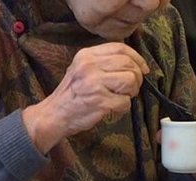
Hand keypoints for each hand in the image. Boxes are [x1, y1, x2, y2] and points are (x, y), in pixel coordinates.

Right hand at [22, 43, 147, 152]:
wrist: (53, 116)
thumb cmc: (70, 96)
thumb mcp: (80, 69)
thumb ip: (101, 62)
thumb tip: (133, 64)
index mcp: (86, 55)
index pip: (120, 48)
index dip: (137, 58)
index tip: (143, 69)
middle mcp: (90, 66)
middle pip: (129, 64)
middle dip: (136, 78)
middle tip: (131, 89)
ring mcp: (95, 84)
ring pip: (130, 81)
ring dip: (131, 92)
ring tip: (122, 98)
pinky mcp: (100, 102)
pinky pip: (124, 102)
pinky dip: (123, 108)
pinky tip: (113, 110)